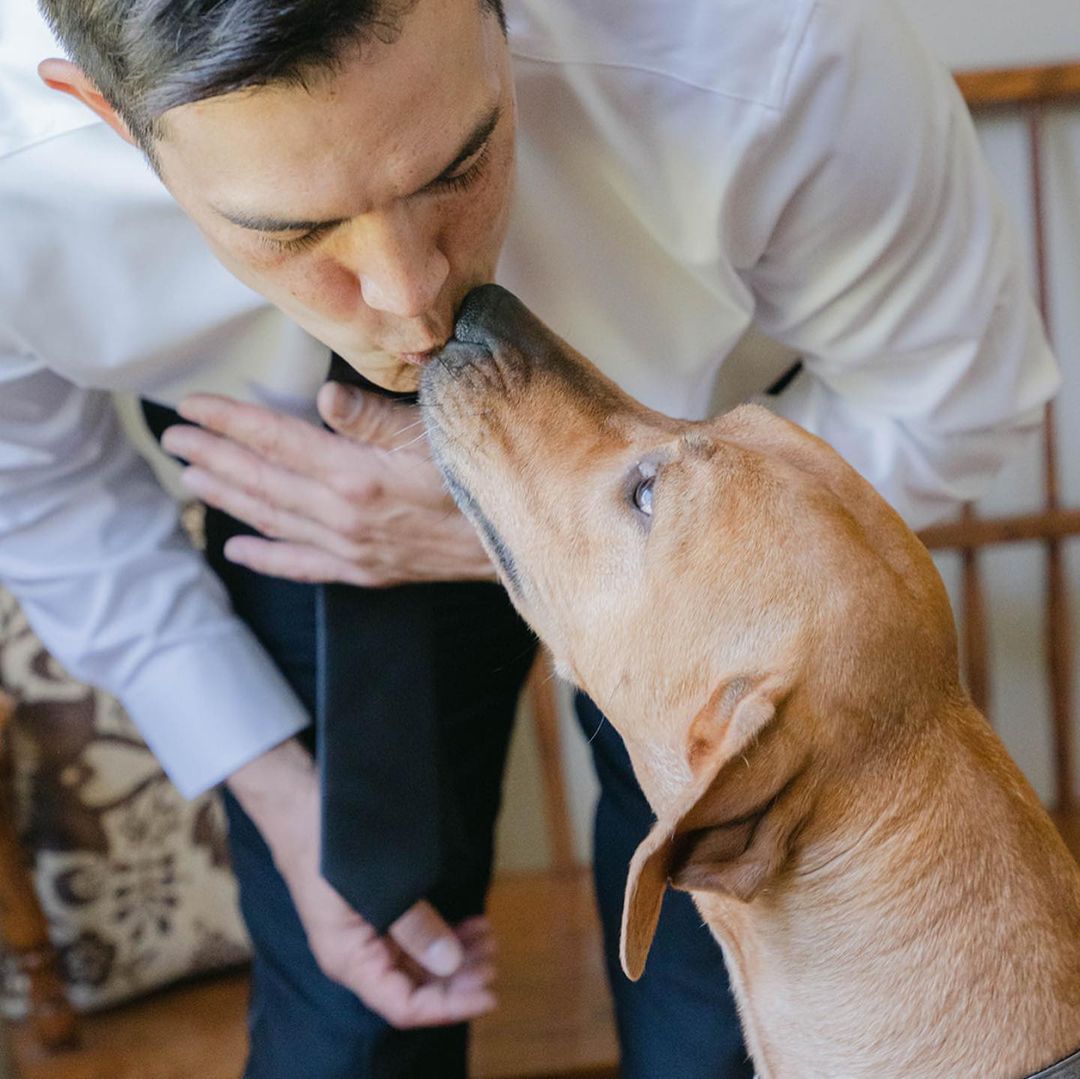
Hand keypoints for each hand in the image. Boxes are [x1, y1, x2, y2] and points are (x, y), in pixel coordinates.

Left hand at [161, 385, 494, 585]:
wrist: (518, 543)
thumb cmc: (481, 478)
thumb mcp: (437, 433)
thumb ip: (376, 416)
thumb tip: (325, 398)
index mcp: (356, 474)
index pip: (276, 440)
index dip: (230, 421)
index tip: (193, 406)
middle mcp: (343, 516)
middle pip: (261, 480)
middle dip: (213, 456)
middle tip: (174, 438)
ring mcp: (351, 549)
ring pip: (273, 520)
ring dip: (228, 498)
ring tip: (191, 478)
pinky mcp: (366, 572)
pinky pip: (304, 566)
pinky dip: (268, 557)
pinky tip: (240, 550)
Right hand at [228, 740, 496, 1026]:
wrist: (299, 803)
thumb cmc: (328, 846)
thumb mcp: (377, 889)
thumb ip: (415, 928)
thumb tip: (451, 962)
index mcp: (350, 959)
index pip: (405, 1004)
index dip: (449, 1005)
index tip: (489, 995)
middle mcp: (357, 955)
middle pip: (415, 987)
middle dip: (458, 978)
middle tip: (495, 958)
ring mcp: (365, 933)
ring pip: (418, 962)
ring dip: (456, 956)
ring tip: (489, 938)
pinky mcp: (373, 913)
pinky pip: (413, 938)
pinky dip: (443, 934)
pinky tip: (471, 923)